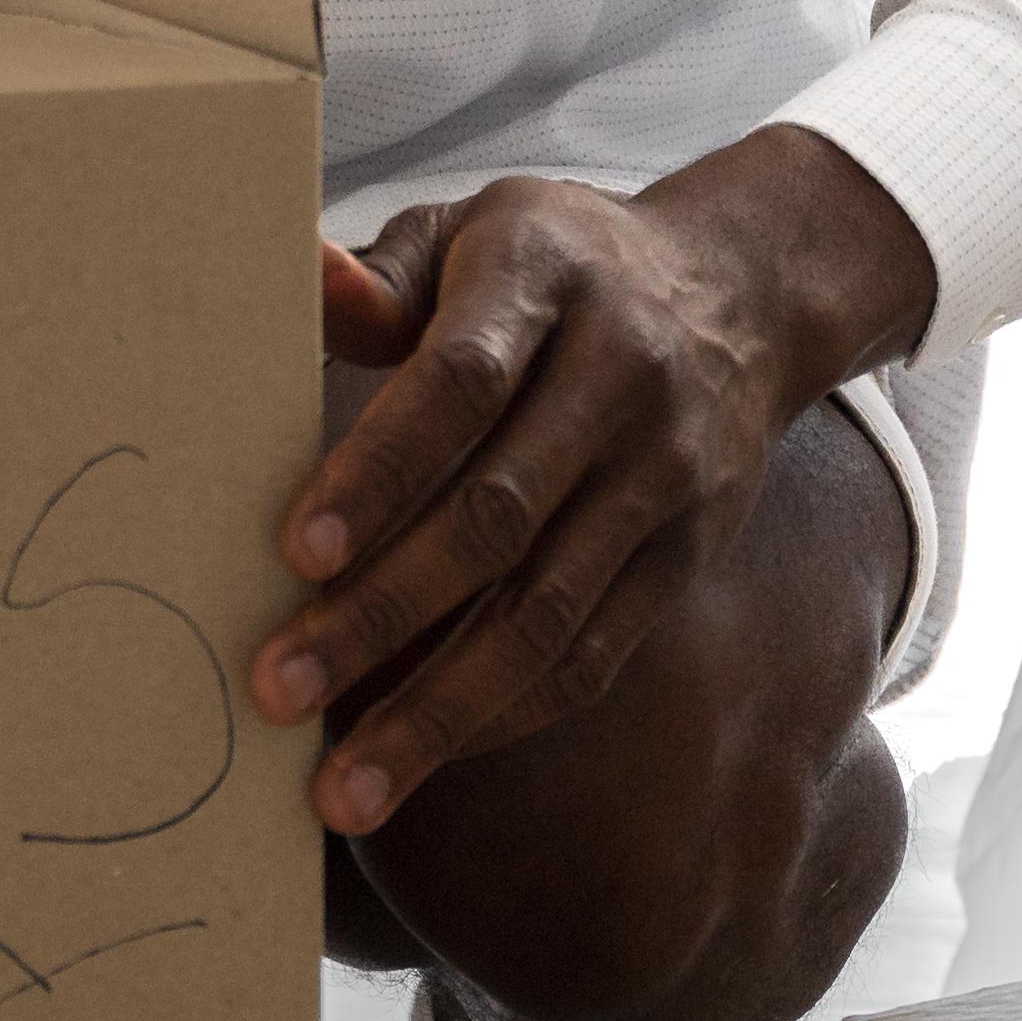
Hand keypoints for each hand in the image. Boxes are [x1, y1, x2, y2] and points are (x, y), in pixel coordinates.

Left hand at [259, 127, 936, 835]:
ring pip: (547, 613)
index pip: (461, 384)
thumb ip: (377, 278)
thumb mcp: (472, 231)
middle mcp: (622, 380)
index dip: (380, 471)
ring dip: (439, 708)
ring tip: (345, 789)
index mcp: (551, 278)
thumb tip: (296, 281)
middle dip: (381, 615)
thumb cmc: (559, 266)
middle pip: (497, 516)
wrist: (744, 294)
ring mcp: (664, 477)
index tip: (295, 552)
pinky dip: (506, 715)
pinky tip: (428, 756)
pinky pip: (594, 654)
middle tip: (277, 688)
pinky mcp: (685, 555)